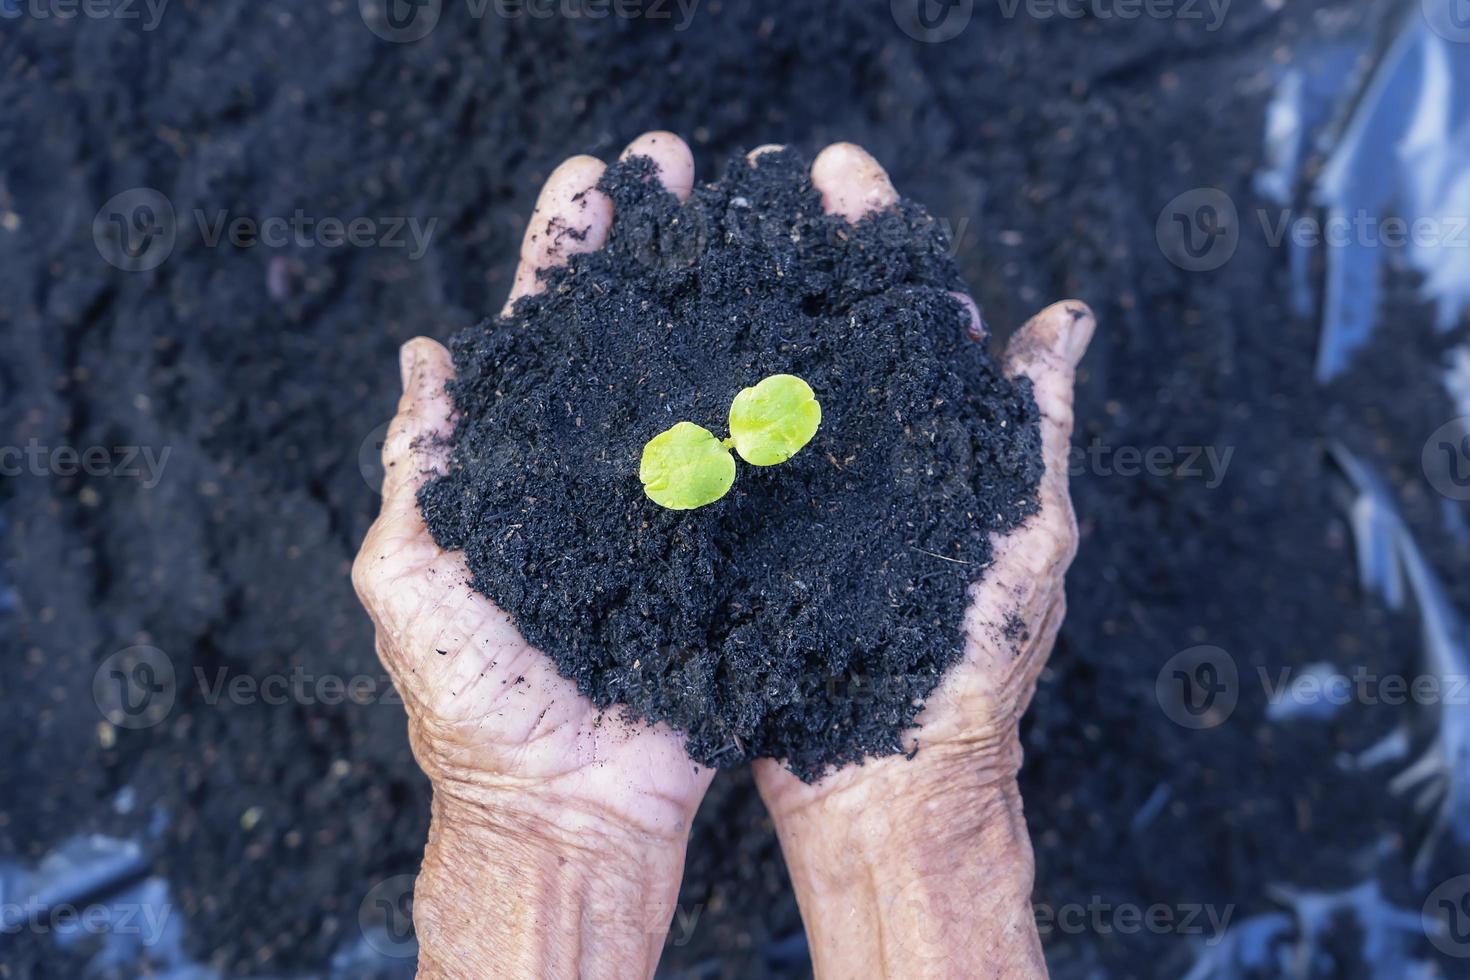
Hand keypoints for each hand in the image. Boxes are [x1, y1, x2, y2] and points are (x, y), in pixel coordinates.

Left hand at [352, 132, 708, 978]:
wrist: (574, 806)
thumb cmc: (478, 706)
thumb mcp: (416, 580)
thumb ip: (422, 470)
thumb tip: (429, 355)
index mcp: (524, 463)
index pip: (545, 331)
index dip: (566, 252)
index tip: (597, 177)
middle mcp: (606, 467)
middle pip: (637, 334)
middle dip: (661, 247)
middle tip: (696, 167)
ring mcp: (678, 504)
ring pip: (708, 380)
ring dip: (732, 300)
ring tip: (764, 220)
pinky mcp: (737, 551)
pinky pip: (767, 463)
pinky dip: (790, 397)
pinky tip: (817, 334)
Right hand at [751, 143, 1093, 977]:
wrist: (887, 790)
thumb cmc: (973, 669)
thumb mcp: (1024, 535)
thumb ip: (1038, 426)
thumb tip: (1070, 315)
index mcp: (934, 441)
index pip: (905, 310)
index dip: (873, 235)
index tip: (836, 169)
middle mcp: (864, 457)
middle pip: (822, 328)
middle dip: (786, 249)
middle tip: (741, 181)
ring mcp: (798, 500)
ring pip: (759, 385)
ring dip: (728, 310)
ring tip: (685, 235)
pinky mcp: (741, 545)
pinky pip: (711, 462)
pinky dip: (686, 406)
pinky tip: (650, 354)